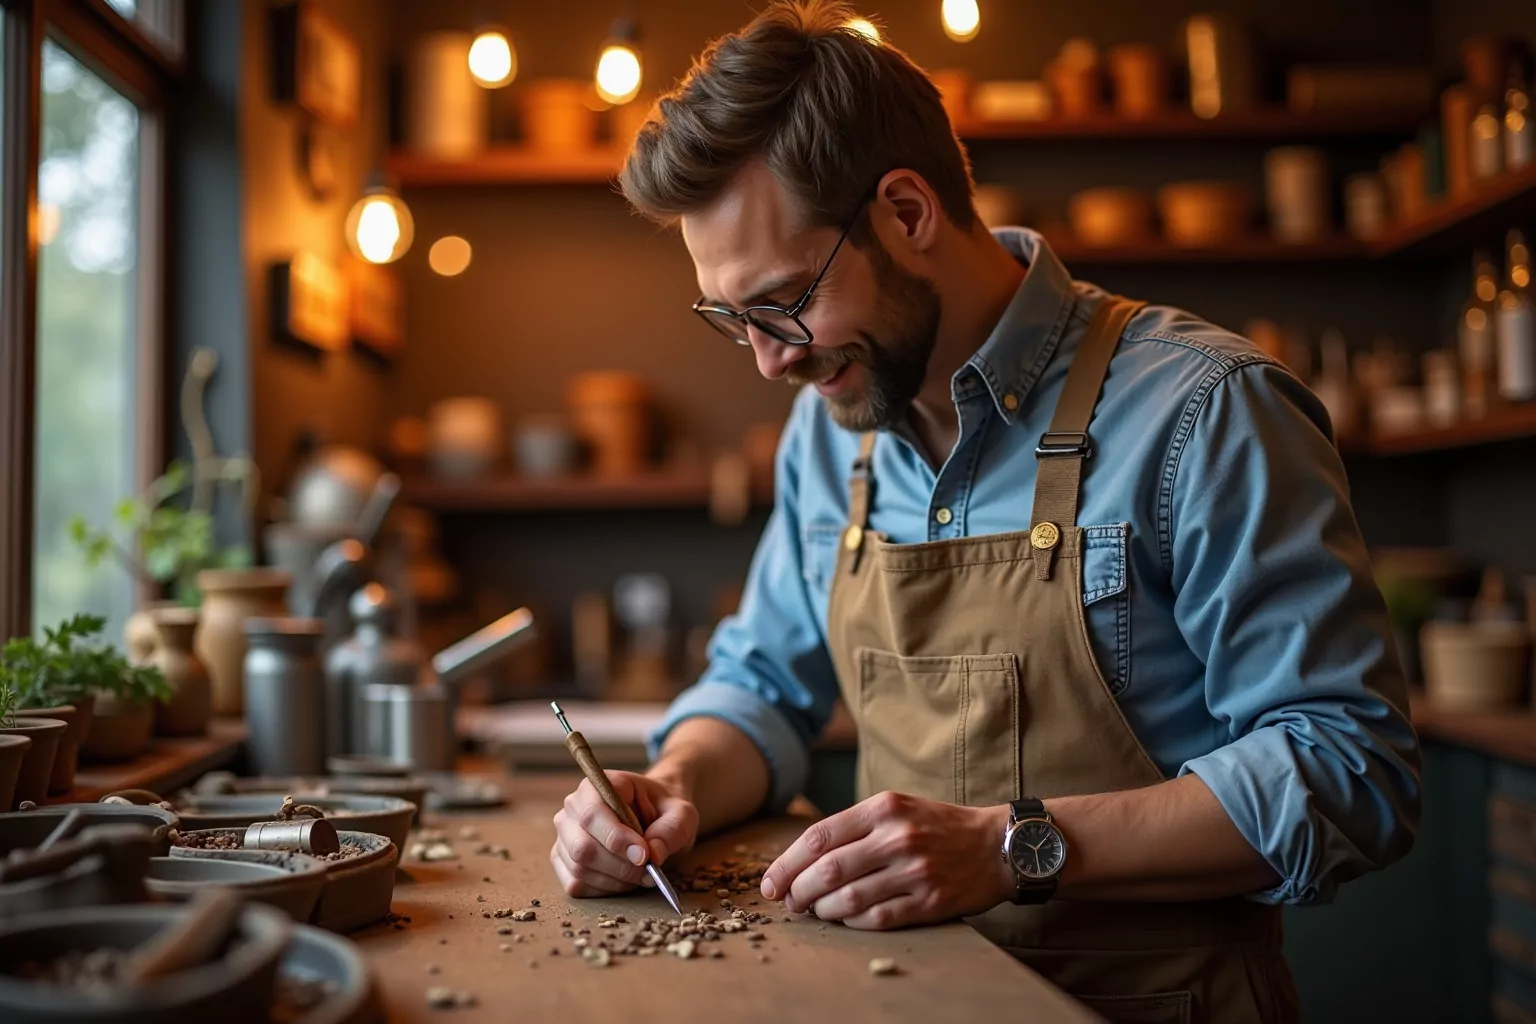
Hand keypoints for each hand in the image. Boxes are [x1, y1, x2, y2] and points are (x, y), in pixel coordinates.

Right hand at [550, 771, 699, 897]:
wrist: (657, 817)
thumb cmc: (665, 811)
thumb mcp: (682, 814)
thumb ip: (671, 831)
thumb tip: (652, 856)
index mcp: (598, 785)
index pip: (593, 814)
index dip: (616, 839)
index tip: (644, 855)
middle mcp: (573, 807)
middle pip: (582, 847)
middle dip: (620, 866)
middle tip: (650, 871)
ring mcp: (565, 834)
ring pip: (579, 869)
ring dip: (615, 880)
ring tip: (642, 874)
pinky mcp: (564, 860)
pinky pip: (575, 885)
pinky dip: (604, 890)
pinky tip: (624, 880)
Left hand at [759, 791, 1012, 928]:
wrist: (997, 846)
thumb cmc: (938, 826)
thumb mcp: (896, 807)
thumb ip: (853, 826)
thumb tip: (802, 859)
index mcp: (883, 808)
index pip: (818, 837)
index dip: (786, 864)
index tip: (771, 883)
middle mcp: (897, 837)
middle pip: (827, 870)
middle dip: (798, 891)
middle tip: (790, 902)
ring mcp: (914, 871)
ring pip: (848, 898)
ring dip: (822, 910)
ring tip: (815, 911)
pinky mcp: (929, 902)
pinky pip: (876, 918)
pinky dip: (852, 922)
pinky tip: (845, 918)